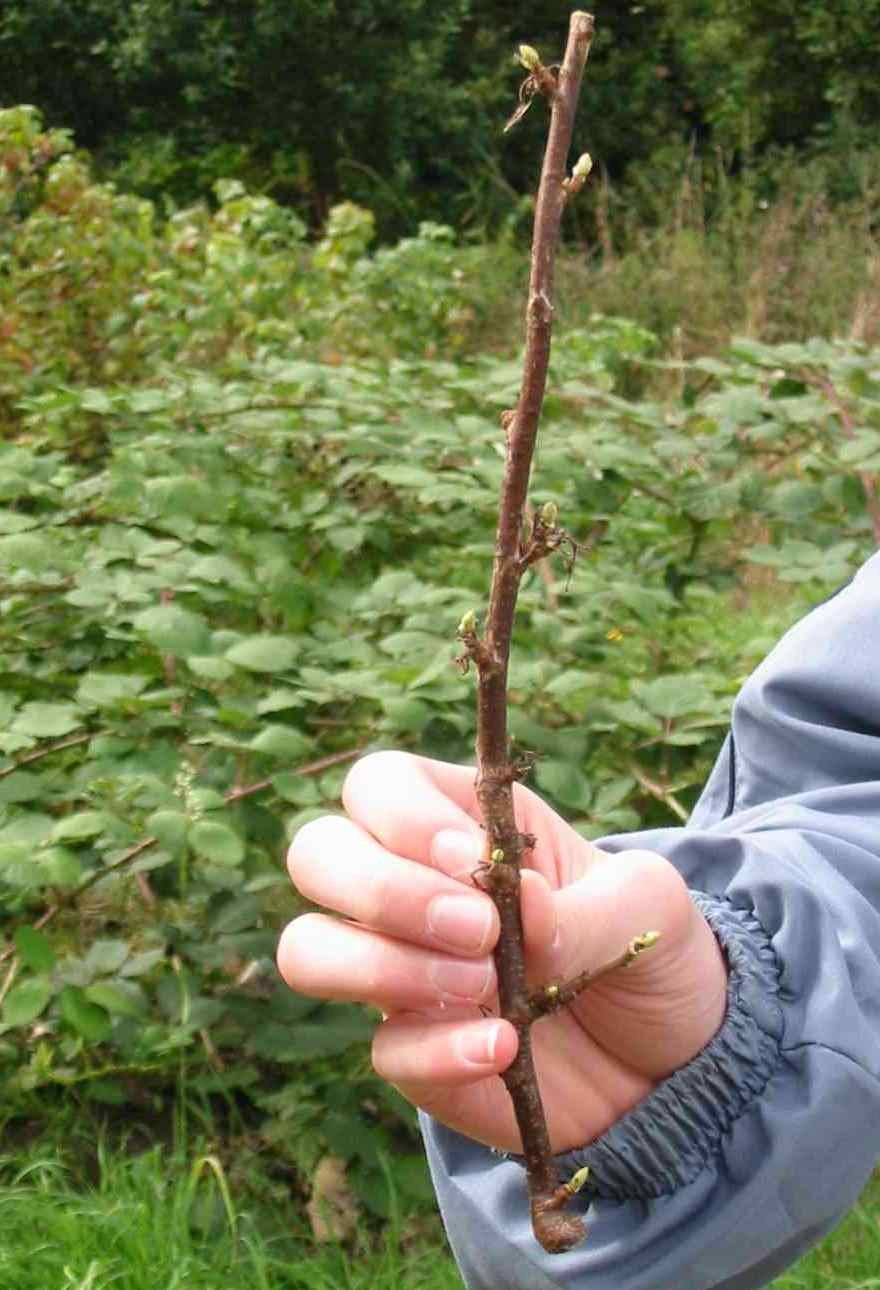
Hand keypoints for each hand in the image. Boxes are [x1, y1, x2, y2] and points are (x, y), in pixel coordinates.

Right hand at [277, 751, 726, 1155]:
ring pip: (308, 948)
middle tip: (477, 931)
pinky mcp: (411, 1051)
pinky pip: (381, 1048)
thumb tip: (517, 901)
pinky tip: (503, 1047)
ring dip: (383, 966)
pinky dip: (437, 1049)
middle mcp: (410, 887)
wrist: (674, 1063)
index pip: (377, 785)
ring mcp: (399, 970)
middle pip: (316, 854)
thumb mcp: (648, 905)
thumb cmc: (650, 951)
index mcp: (462, 822)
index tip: (467, 858)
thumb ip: (585, 902)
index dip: (401, 815)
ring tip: (484, 987)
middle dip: (383, 890)